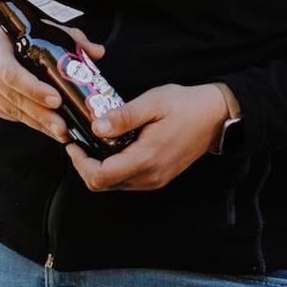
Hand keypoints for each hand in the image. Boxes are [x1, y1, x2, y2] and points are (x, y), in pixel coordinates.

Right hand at [0, 16, 103, 143]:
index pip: (12, 73)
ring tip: (62, 133)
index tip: (57, 99)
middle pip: (15, 98)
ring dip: (39, 123)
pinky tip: (48, 128)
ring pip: (14, 111)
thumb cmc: (15, 35)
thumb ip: (69, 38)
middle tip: (64, 128)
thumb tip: (98, 52)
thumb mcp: (38, 29)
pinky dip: (31, 123)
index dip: (34, 88)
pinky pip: (11, 116)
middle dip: (41, 115)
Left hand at [65, 82, 230, 190]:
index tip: (72, 143)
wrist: (214, 117)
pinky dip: (111, 167)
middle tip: (77, 142)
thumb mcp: (153, 103)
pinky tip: (109, 147)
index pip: (100, 176)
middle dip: (84, 165)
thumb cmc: (184, 106)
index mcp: (145, 159)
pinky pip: (126, 180)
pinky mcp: (157, 177)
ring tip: (90, 142)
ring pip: (113, 184)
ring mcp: (154, 179)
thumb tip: (96, 128)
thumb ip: (123, 116)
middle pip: (102, 184)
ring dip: (96, 167)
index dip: (79, 162)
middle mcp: (148, 176)